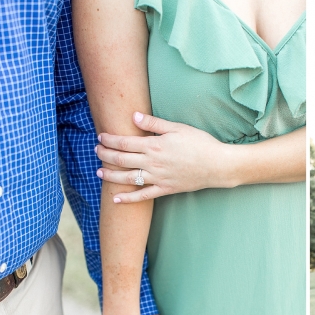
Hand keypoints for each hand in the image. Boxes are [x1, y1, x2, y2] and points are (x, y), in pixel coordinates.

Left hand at [95, 112, 229, 202]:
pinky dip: (128, 198)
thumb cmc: (200, 143)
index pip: (124, 142)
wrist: (218, 165)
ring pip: (127, 178)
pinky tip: (115, 199)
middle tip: (97, 151)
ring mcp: (158, 178)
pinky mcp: (165, 189)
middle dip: (105, 155)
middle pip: (121, 159)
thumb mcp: (178, 127)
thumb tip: (134, 116)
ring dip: (110, 175)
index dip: (110, 139)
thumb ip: (154, 123)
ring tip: (99, 172)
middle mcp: (152, 162)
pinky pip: (143, 195)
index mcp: (154, 145)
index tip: (101, 137)